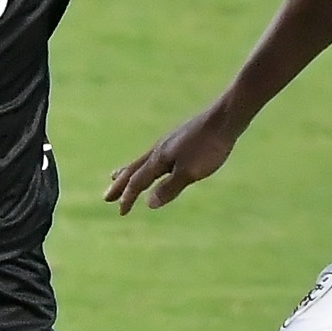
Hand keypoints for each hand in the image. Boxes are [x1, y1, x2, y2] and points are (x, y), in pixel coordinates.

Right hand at [105, 104, 242, 213]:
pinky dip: (146, 164)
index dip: (128, 198)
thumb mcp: (189, 172)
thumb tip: (148, 204)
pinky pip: (155, 156)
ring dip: (129, 172)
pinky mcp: (179, 139)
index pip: (138, 182)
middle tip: (106, 197)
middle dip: (120, 185)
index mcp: (159, 159)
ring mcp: (168, 143)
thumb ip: (169, 188)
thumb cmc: (208, 147)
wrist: (225, 118)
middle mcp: (159, 150)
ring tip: (118, 176)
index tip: (120, 212)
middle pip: (134, 169)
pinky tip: (155, 163)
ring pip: (143, 161)